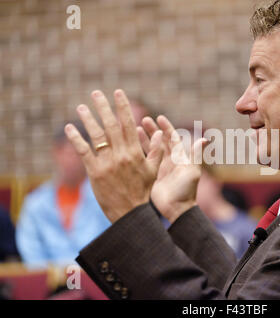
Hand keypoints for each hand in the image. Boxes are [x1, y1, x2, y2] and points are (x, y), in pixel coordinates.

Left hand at [65, 89, 163, 222]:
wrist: (131, 213)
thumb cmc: (143, 192)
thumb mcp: (153, 171)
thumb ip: (156, 151)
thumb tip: (160, 134)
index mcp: (136, 152)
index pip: (128, 124)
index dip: (123, 107)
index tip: (118, 92)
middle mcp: (121, 154)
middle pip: (110, 125)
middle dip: (103, 107)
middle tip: (96, 93)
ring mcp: (107, 163)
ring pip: (96, 136)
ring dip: (88, 119)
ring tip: (81, 106)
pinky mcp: (94, 173)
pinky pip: (84, 152)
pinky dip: (76, 139)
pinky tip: (69, 128)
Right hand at [137, 116, 205, 222]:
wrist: (177, 209)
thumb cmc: (187, 190)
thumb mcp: (192, 171)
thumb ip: (195, 154)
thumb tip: (205, 139)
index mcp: (180, 157)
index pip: (172, 138)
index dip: (166, 127)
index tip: (159, 117)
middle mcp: (169, 160)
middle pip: (160, 140)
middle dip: (152, 129)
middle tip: (143, 119)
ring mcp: (160, 167)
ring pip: (151, 148)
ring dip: (144, 138)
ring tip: (134, 128)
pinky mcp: (151, 174)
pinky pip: (145, 159)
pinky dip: (139, 151)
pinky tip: (131, 144)